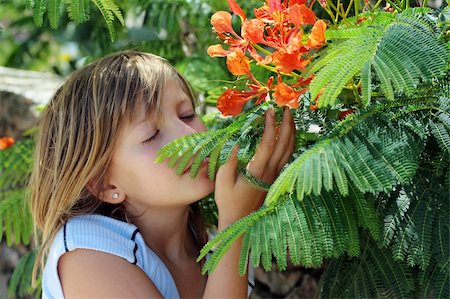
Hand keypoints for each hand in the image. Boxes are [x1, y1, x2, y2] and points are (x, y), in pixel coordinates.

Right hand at [214, 107, 294, 229]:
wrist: (239, 222)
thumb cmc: (227, 201)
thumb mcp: (222, 181)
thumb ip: (229, 161)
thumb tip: (235, 143)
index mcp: (257, 171)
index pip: (267, 143)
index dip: (270, 126)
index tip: (269, 111)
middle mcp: (270, 172)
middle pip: (283, 144)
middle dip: (286, 124)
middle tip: (286, 107)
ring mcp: (275, 175)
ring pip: (289, 150)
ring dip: (291, 132)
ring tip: (290, 116)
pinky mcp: (275, 178)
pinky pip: (287, 157)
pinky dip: (290, 143)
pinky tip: (289, 135)